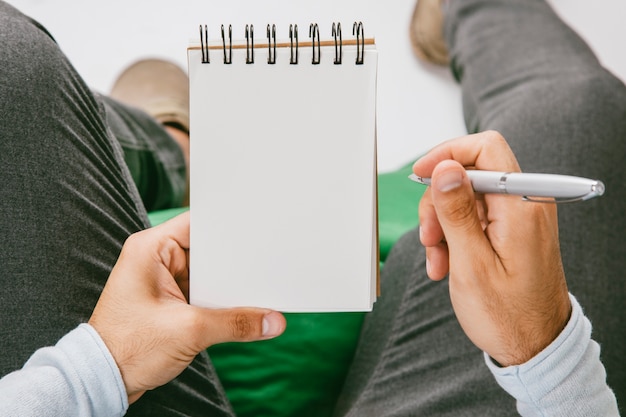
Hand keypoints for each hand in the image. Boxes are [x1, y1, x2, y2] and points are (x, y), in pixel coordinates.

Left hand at [88, 212, 285, 402]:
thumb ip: (236, 323)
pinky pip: (202, 291)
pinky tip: (237, 307)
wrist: (104, 380)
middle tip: (260, 268)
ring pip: (207, 273)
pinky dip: (218, 300)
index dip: (229, 227)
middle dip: (232, 263)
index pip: (199, 223)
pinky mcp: (169, 299)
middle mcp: (156, 259)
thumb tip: (272, 321)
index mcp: (150, 249)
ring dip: (225, 286)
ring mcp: (162, 280)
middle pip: (207, 250)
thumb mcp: (189, 332)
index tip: (257, 231)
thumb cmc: (127, 349)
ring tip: (252, 291)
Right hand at [414, 131, 570, 365]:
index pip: (486, 149)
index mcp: (521, 207)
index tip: (421, 174)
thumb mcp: (471, 264)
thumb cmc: (508, 315)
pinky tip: (447, 262)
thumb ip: (456, 211)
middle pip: (471, 174)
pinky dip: (455, 235)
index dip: (448, 154)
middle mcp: (526, 204)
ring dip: (443, 224)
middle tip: (428, 236)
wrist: (534, 346)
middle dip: (440, 201)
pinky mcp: (513, 230)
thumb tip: (445, 168)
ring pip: (467, 197)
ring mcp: (520, 217)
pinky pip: (476, 217)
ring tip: (437, 259)